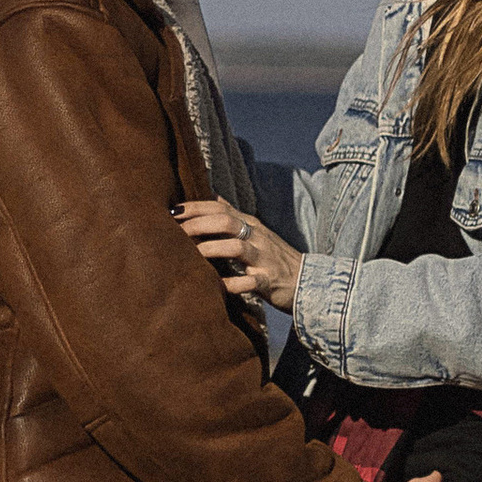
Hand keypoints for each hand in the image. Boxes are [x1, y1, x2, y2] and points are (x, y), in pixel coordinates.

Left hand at [177, 196, 301, 312]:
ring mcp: (264, 259)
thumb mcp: (256, 231)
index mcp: (251, 224)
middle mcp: (257, 237)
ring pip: (237, 247)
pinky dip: (232, 284)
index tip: (172, 212)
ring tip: (191, 256)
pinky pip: (250, 282)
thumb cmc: (274, 257)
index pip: (220, 207)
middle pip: (226, 221)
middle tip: (176, 233)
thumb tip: (212, 195)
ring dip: (211, 249)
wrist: (309, 281)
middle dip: (198, 225)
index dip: (196, 208)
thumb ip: (234, 215)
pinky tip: (216, 287)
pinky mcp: (269, 281)